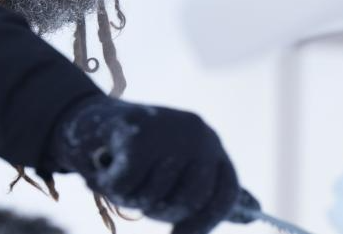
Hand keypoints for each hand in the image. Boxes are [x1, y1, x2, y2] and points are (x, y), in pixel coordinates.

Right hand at [47, 98, 238, 233]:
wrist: (87, 119)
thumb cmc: (135, 153)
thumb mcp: (178, 170)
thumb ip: (210, 190)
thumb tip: (256, 210)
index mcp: (210, 144)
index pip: (226, 193)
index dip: (205, 222)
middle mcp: (198, 134)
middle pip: (191, 200)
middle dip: (161, 211)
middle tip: (139, 196)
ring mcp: (170, 131)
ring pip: (154, 198)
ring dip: (129, 197)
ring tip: (120, 172)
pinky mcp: (138, 135)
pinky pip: (125, 187)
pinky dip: (108, 185)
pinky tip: (104, 166)